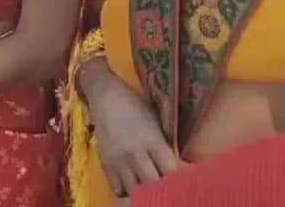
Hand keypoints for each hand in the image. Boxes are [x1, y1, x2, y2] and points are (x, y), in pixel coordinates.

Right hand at [84, 62, 179, 197]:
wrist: (104, 94)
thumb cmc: (134, 102)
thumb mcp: (156, 115)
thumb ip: (167, 137)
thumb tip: (180, 157)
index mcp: (152, 139)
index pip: (169, 170)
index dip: (176, 176)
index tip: (180, 177)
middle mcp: (135, 152)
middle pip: (152, 182)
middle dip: (161, 186)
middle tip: (165, 185)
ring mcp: (118, 159)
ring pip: (134, 189)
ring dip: (143, 190)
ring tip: (148, 186)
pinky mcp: (105, 162)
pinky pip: (116, 188)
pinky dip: (125, 190)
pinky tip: (132, 182)